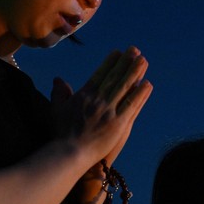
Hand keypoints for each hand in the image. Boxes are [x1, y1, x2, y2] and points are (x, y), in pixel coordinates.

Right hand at [50, 47, 151, 197]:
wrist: (70, 154)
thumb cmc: (61, 134)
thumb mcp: (56, 110)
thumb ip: (59, 93)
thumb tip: (58, 79)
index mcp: (84, 95)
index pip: (100, 74)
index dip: (110, 63)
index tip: (118, 52)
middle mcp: (98, 100)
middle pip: (114, 77)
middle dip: (125, 62)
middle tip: (135, 50)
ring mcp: (109, 111)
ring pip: (124, 87)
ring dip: (135, 72)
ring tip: (144, 60)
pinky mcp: (118, 124)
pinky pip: (132, 105)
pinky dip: (140, 94)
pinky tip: (147, 84)